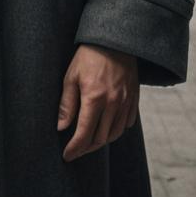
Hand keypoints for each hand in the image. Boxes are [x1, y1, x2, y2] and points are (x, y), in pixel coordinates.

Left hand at [57, 44, 138, 160]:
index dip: (75, 148)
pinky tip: (107, 128)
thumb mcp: (71, 76)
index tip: (67, 156)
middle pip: (100, 138)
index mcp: (94, 98)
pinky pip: (127, 123)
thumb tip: (61, 127)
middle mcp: (113, 104)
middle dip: (86, 148)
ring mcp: (125, 102)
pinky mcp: (134, 99)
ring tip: (90, 142)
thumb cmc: (88, 56)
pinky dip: (116, 130)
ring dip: (101, 142)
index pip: (84, 133)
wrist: (115, 40)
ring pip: (115, 133)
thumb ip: (67, 104)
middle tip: (76, 150)